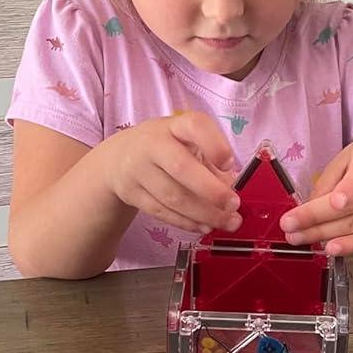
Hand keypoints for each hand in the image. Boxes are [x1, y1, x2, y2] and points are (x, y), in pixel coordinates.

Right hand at [100, 113, 240, 233]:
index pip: (194, 125)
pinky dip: (186, 222)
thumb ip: (211, 162)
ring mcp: (138, 169)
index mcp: (175, 125)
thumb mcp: (186, 142)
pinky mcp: (131, 194)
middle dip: (211, 190)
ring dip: (204, 213)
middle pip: (181, 167)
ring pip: (172, 196)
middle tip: (234, 205)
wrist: (118, 160)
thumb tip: (231, 190)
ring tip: (228, 223)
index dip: (214, 144)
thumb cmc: (165, 148)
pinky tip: (204, 226)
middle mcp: (153, 144)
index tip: (229, 164)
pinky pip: (161, 212)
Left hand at [280, 136, 352, 254]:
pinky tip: (332, 248)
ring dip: (326, 234)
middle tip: (291, 225)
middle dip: (317, 218)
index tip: (334, 202)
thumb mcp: (347, 157)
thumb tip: (308, 208)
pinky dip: (349, 246)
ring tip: (301, 237)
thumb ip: (328, 180)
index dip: (350, 189)